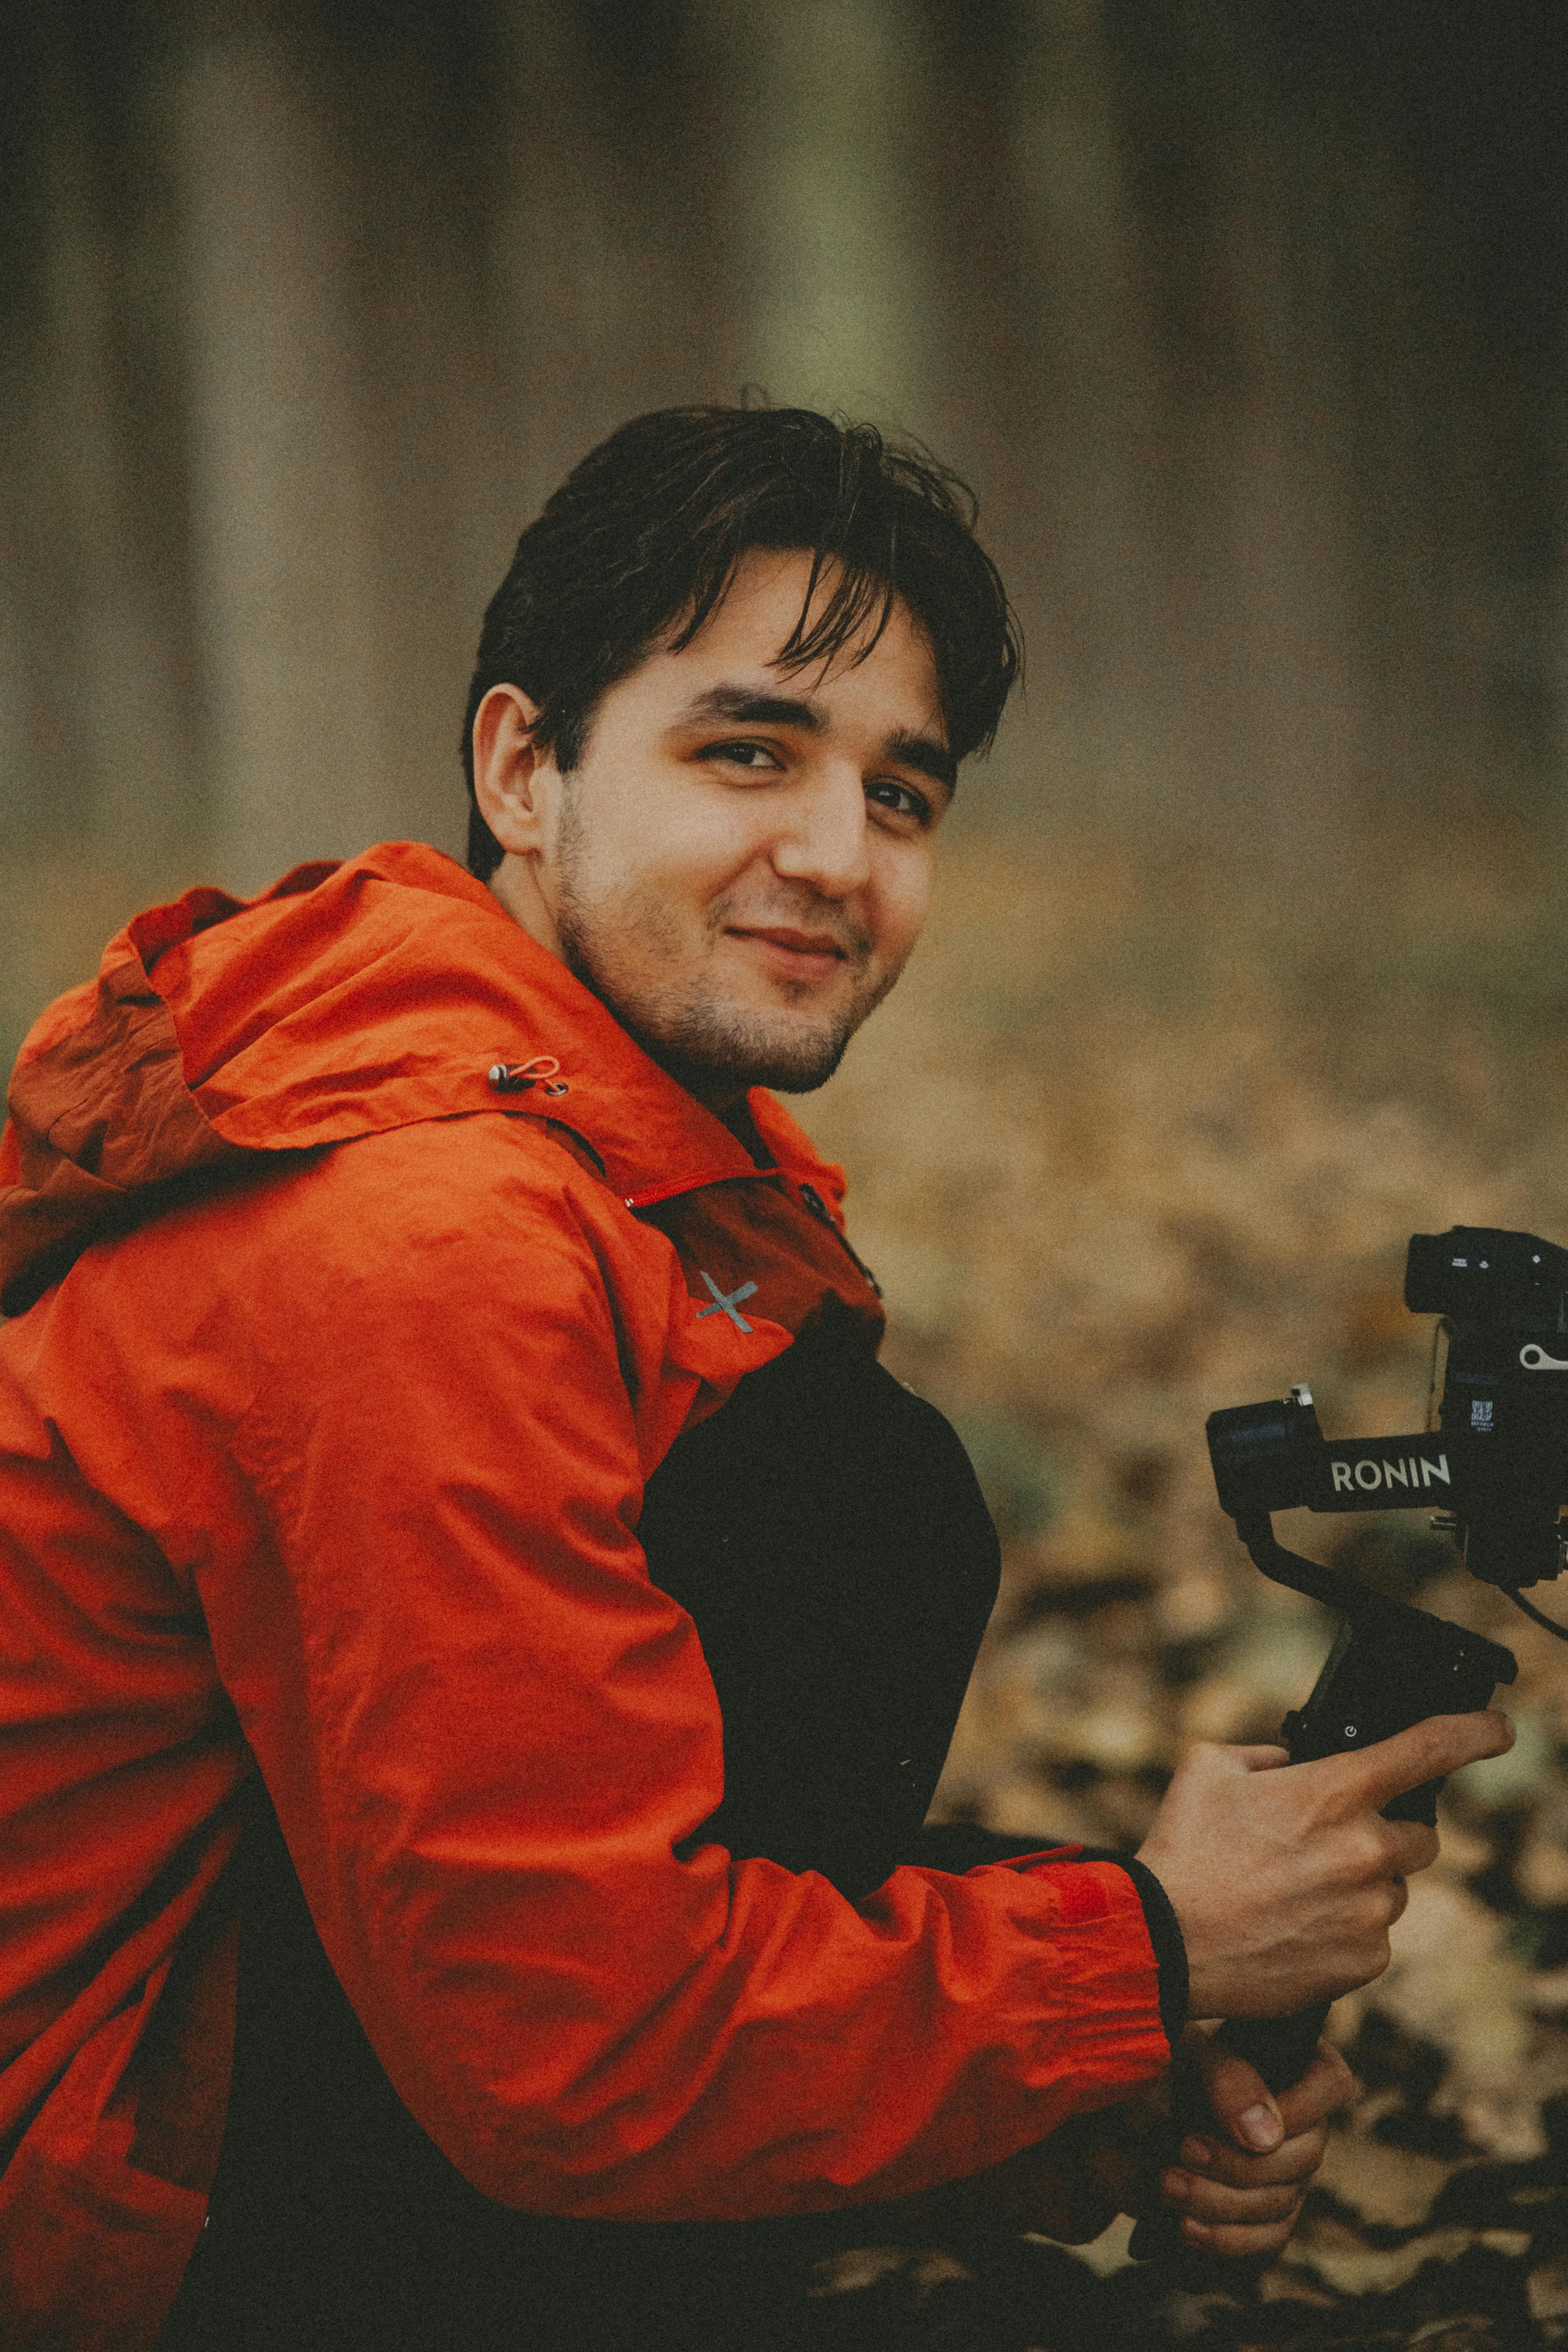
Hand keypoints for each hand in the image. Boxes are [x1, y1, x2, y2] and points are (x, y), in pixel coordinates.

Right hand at [1135, 1710, 1512, 2017]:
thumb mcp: (1209, 1768)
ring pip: (1392, 1891)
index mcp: (1335, 1790)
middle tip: (1332, 1848)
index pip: (1430, 1749)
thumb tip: (1292, 1767)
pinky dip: (1345, 1933)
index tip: (1499, 1730)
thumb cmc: (1182, 1849)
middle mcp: (1366, 1849)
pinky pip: (1374, 1939)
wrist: (1165, 1940)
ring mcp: (1369, 1910)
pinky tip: (1295, 1930)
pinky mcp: (1364, 1961)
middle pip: (1421, 1837)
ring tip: (1296, 1897)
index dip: (1476, 1733)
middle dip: (1386, 1837)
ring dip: (1360, 1889)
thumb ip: (1265, 1756)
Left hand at [1151, 2027, 1353, 2257]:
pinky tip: (1187, 2228)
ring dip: (1223, 2203)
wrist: (1133, 2109)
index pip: (1331, 2084)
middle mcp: (1304, 2124)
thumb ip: (1227, 2077)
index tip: (1240, 2121)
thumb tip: (1265, 2138)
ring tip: (1169, 2186)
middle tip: (1184, 2149)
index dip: (1299, 2109)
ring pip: (1282, 2203)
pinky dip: (1228, 2240)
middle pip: (1306, 2157)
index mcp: (1297, 2066)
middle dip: (1240, 2164)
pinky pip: (1268, 2239)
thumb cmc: (1169, 2064)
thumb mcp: (1188, 2052)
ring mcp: (1290, 2174)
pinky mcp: (1267, 2214)